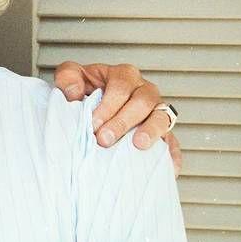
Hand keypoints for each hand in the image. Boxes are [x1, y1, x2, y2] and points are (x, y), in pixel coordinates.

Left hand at [53, 62, 180, 172]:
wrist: (93, 106)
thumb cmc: (85, 90)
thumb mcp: (72, 77)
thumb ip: (68, 77)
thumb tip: (74, 93)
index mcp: (123, 76)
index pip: (120, 87)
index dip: (107, 106)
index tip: (93, 123)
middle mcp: (144, 90)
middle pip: (142, 102)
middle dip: (122, 121)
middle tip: (104, 139)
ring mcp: (156, 110)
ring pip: (162, 117)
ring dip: (151, 131)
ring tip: (138, 145)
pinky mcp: (163, 131)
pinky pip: (172, 140)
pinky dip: (171, 152)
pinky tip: (168, 165)